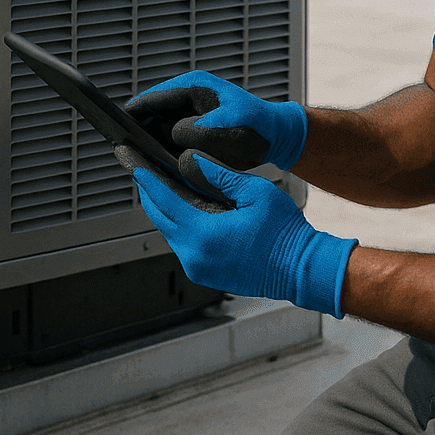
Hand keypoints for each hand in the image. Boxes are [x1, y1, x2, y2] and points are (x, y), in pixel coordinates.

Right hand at [126, 70, 307, 170]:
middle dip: (139, 130)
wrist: (276, 137)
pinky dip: (163, 149)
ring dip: (150, 141)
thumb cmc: (259, 128)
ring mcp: (188, 113)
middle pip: (150, 112)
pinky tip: (159, 164)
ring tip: (138, 158)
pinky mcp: (191, 128)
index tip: (117, 126)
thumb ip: (202, 130)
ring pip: (157, 127)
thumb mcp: (232, 128)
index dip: (134, 111)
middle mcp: (187, 97)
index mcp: (194, 86)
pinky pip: (169, 138)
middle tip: (125, 149)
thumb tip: (176, 133)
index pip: (153, 97)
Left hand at [131, 150, 355, 316]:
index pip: (164, 200)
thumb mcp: (254, 192)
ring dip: (164, 208)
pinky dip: (178, 224)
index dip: (147, 178)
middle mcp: (194, 255)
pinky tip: (182, 207)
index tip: (133, 162)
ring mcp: (198, 268)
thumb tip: (190, 161)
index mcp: (204, 233)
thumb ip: (218, 176)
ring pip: (169, 231)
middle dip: (149, 191)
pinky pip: (182, 244)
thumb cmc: (285, 233)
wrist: (302, 270)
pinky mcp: (204, 274)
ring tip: (159, 183)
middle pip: (159, 217)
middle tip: (139, 169)